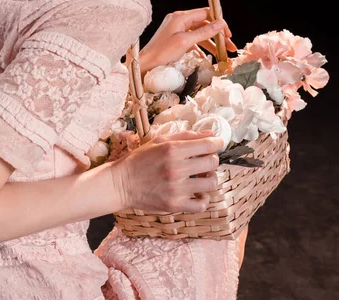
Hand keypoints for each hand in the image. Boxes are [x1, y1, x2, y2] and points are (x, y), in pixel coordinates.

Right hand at [110, 129, 224, 212]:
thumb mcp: (160, 140)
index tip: (217, 144)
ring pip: (210, 184)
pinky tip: (198, 193)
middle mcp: (176, 168)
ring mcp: (176, 188)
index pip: (208, 145)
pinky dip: (204, 199)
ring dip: (210, 178)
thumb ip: (186, 136)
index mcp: (173, 149)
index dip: (217, 143)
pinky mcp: (174, 205)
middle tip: (205, 160)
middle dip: (212, 159)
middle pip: (212, 163)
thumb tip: (211, 134)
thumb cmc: (140, 159)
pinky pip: (201, 205)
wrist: (121, 183)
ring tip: (202, 176)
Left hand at [138, 7, 236, 75]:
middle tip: (230, 46)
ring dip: (212, 43)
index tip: (228, 35)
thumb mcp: (185, 41)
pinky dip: (201, 47)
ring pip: (200, 34)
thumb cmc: (162, 53)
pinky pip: (193, 41)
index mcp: (180, 17)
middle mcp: (179, 20)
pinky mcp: (175, 40)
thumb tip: (220, 23)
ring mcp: (177, 30)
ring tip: (222, 54)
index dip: (219, 23)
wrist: (145, 65)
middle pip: (204, 24)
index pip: (206, 14)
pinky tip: (208, 57)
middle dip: (218, 35)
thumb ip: (204, 32)